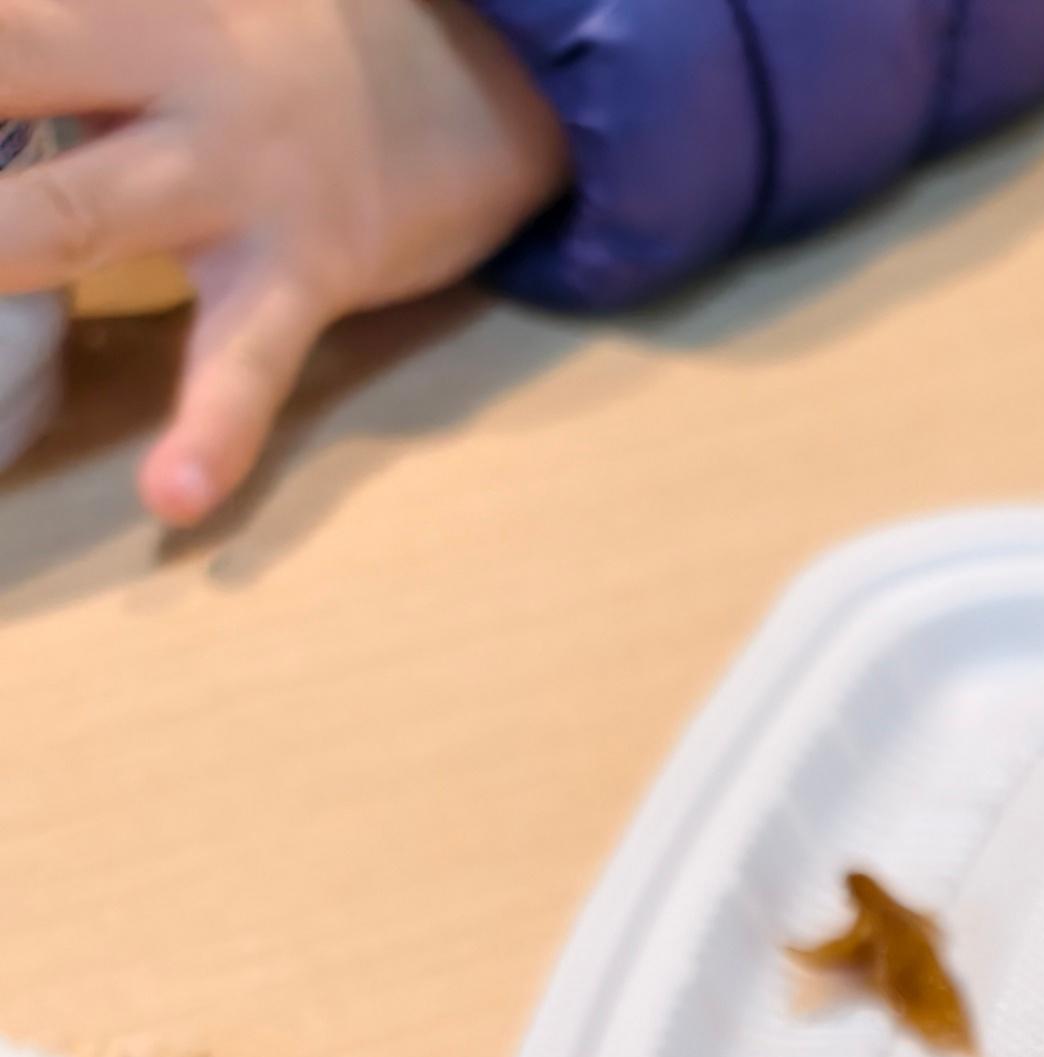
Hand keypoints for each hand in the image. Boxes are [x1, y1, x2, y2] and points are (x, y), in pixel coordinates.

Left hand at [0, 0, 567, 522]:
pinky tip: (168, 500)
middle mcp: (165, 50)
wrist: (475, 73)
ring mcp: (235, 169)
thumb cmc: (258, 33)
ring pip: (68, 209)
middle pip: (0, 61)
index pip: (0, 18)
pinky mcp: (303, 270)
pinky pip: (244, 362)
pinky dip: (209, 433)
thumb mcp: (146, 6)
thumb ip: (56, 44)